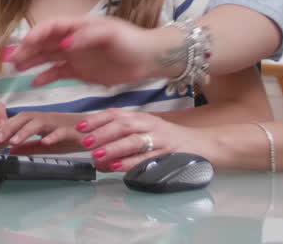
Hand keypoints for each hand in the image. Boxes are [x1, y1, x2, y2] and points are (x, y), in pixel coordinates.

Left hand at [0, 111, 85, 153]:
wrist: (95, 131)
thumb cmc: (69, 136)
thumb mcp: (46, 144)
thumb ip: (30, 147)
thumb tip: (11, 151)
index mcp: (38, 120)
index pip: (17, 121)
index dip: (3, 128)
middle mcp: (46, 118)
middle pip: (23, 118)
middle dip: (8, 128)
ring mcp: (58, 122)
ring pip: (38, 123)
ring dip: (25, 131)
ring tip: (13, 142)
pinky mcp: (72, 130)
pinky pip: (61, 131)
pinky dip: (53, 136)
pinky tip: (45, 142)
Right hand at [9, 15, 167, 86]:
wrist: (148, 59)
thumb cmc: (131, 40)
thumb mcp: (111, 35)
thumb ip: (87, 37)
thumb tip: (64, 44)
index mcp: (79, 25)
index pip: (52, 27)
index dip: (37, 34)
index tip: (25, 44)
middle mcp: (73, 39)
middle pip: (45, 43)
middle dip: (27, 50)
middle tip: (11, 60)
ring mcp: (75, 56)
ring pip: (48, 58)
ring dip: (32, 62)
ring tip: (16, 69)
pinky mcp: (81, 71)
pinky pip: (59, 73)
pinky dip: (46, 77)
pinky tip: (34, 83)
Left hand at [76, 108, 215, 172]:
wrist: (202, 145)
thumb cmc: (168, 139)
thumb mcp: (146, 130)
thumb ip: (123, 136)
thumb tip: (96, 148)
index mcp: (141, 117)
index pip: (116, 114)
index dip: (96, 119)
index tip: (80, 126)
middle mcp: (149, 125)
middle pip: (123, 124)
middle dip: (102, 133)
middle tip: (85, 142)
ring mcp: (159, 139)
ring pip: (134, 141)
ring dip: (113, 148)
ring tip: (97, 156)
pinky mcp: (168, 154)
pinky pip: (147, 159)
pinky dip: (130, 163)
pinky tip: (117, 167)